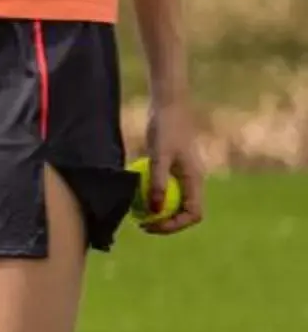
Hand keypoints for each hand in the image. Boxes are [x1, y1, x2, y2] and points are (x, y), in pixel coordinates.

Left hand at [140, 98, 205, 235]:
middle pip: (186, 212)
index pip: (193, 214)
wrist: (168, 106)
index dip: (175, 225)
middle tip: (143, 226)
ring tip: (138, 217)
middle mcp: (194, 180)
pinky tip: (136, 197)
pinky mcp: (174, 168)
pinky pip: (167, 190)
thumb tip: (155, 210)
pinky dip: (155, 197)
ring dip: (160, 212)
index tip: (152, 226)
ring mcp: (185, 175)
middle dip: (167, 223)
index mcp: (196, 179)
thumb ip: (158, 182)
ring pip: (176, 202)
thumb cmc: (165, 128)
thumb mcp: (159, 156)